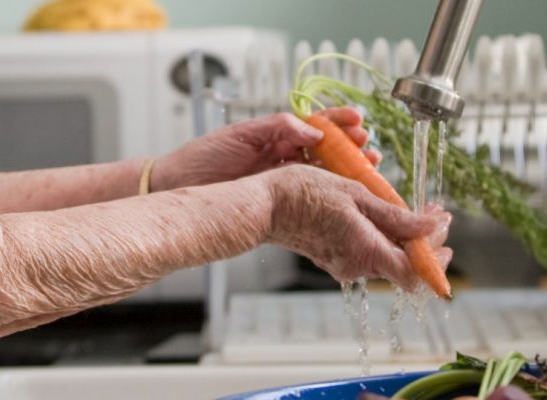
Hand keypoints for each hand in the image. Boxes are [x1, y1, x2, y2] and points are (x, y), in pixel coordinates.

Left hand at [152, 107, 379, 191]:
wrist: (178, 187)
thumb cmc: (202, 158)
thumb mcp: (240, 135)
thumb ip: (277, 128)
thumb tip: (312, 130)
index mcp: (275, 135)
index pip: (315, 124)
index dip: (338, 122)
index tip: (358, 121)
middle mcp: (283, 156)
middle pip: (327, 150)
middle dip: (351, 147)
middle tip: (369, 149)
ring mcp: (282, 179)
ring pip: (323, 173)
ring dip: (347, 170)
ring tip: (368, 168)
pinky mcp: (277, 201)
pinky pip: (309, 196)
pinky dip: (330, 194)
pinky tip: (346, 194)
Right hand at [258, 165, 452, 288]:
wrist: (263, 205)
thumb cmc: (303, 193)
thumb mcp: (356, 195)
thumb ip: (395, 216)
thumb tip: (430, 227)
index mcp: (366, 251)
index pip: (415, 273)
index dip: (436, 257)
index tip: (444, 228)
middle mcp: (356, 265)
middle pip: (404, 264)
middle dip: (424, 241)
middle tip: (433, 214)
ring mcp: (344, 264)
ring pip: (387, 256)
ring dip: (404, 236)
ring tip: (410, 209)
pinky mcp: (334, 258)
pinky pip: (368, 251)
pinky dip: (382, 236)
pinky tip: (382, 214)